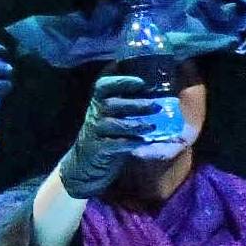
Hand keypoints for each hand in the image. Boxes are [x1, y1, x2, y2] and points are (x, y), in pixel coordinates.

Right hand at [54, 71, 166, 198]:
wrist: (85, 164)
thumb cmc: (107, 135)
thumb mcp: (113, 116)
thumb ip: (128, 105)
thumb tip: (160, 99)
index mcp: (99, 101)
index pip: (104, 85)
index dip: (121, 80)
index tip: (142, 82)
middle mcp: (95, 113)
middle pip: (111, 104)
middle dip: (136, 104)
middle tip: (157, 106)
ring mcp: (94, 131)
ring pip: (113, 124)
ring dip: (135, 124)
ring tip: (152, 127)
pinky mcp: (97, 149)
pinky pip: (114, 144)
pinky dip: (130, 142)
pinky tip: (143, 142)